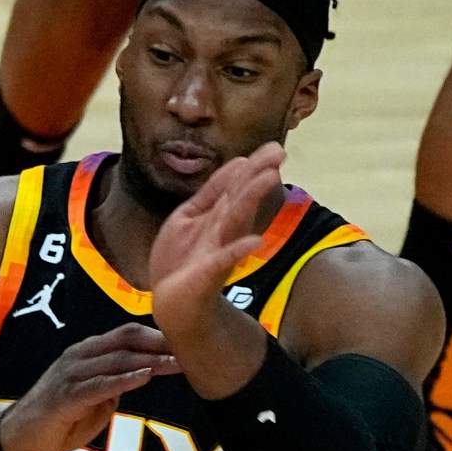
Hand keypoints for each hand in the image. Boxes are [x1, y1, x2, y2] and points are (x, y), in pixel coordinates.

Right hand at [0, 324, 178, 450]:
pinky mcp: (64, 397)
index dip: (160, 338)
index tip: (190, 344)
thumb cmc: (58, 421)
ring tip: (177, 364)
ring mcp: (69, 375)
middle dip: (161, 344)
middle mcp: (78, 356)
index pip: (128, 335)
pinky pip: (98, 385)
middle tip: (192, 350)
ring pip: (116, 359)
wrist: (18, 439)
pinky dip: (123, 380)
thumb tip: (142, 377)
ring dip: (149, 361)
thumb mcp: (95, 399)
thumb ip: (115, 385)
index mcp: (87, 353)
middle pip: (126, 340)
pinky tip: (144, 378)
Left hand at [151, 141, 285, 337]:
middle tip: (279, 153)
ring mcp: (217, 250)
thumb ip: (211, 192)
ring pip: (235, 220)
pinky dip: (239, 251)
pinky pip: (225, 260)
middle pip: (240, 198)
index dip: (252, 166)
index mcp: (216, 215)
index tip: (273, 147)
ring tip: (269, 178)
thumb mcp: (190, 216)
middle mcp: (222, 230)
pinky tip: (255, 242)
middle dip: (256, 175)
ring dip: (251, 199)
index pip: (235, 186)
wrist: (172, 303)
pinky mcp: (208, 273)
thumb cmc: (182, 259)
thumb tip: (238, 162)